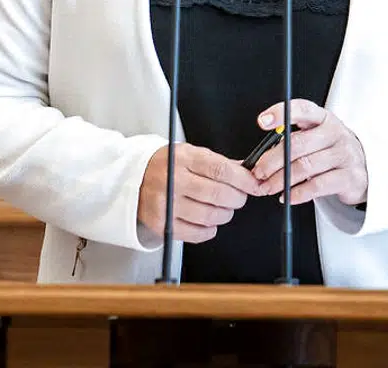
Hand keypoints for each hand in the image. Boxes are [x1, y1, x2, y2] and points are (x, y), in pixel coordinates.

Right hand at [138, 143, 259, 244]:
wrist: (132, 179)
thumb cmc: (165, 165)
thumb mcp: (190, 154)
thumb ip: (218, 162)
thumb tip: (247, 171)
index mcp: (183, 159)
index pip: (220, 169)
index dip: (243, 179)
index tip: (254, 184)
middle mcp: (173, 181)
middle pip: (218, 194)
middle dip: (238, 198)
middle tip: (240, 197)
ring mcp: (167, 204)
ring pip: (210, 215)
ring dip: (225, 214)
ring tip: (224, 208)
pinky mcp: (162, 224)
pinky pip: (196, 233)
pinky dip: (210, 229)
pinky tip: (209, 221)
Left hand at [251, 100, 367, 206]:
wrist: (364, 168)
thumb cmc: (330, 151)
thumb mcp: (315, 138)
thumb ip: (292, 141)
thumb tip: (262, 158)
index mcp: (323, 118)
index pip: (302, 109)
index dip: (281, 113)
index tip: (262, 121)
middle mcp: (335, 133)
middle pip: (297, 144)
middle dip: (272, 161)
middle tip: (258, 172)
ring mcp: (344, 155)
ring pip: (305, 167)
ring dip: (281, 180)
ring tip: (268, 187)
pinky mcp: (349, 177)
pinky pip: (318, 186)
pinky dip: (298, 193)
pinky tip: (287, 196)